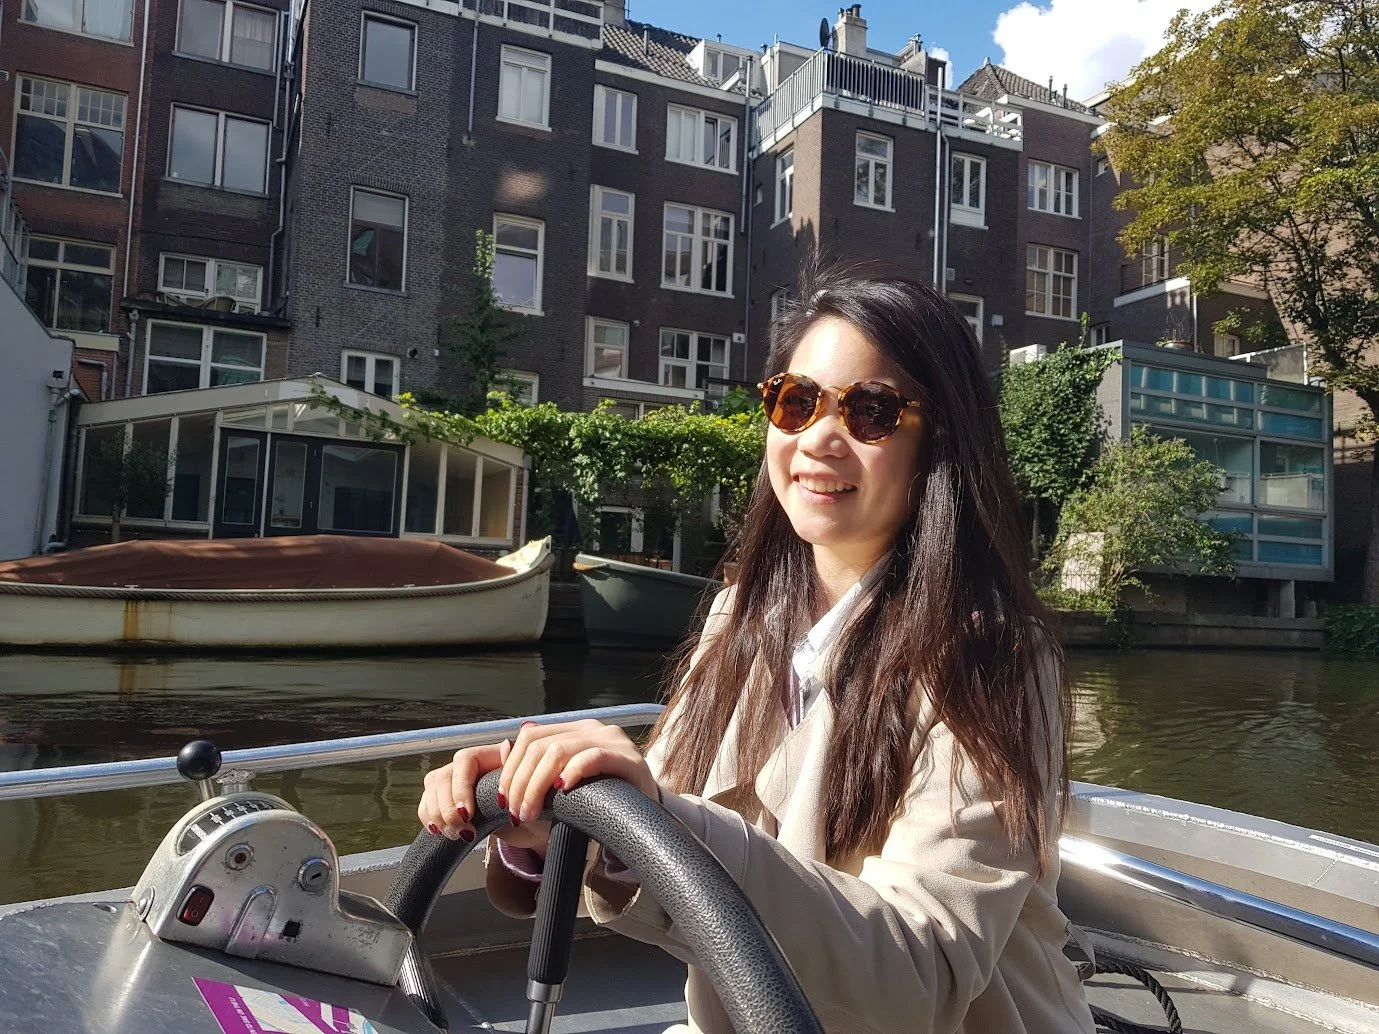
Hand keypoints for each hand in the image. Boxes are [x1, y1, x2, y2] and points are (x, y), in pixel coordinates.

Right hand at [418, 736, 549, 852]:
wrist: (533, 827)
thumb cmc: (535, 805)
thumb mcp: (534, 789)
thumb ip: (522, 768)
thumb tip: (511, 744)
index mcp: (491, 756)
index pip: (464, 760)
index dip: (460, 787)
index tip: (466, 813)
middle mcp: (470, 766)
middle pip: (442, 777)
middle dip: (447, 808)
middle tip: (462, 830)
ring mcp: (457, 782)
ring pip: (432, 790)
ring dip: (438, 815)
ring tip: (456, 835)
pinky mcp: (448, 801)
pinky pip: (426, 804)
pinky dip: (429, 818)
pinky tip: (440, 831)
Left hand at [501, 719, 658, 827]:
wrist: (644, 817)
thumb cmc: (600, 801)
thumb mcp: (563, 784)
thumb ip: (536, 767)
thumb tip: (502, 748)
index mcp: (575, 730)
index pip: (531, 736)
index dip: (510, 767)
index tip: (502, 799)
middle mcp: (593, 728)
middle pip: (540, 745)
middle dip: (520, 782)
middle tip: (515, 814)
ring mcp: (612, 740)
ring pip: (559, 751)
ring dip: (536, 786)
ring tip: (530, 813)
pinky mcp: (628, 758)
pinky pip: (593, 757)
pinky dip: (572, 773)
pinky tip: (561, 792)